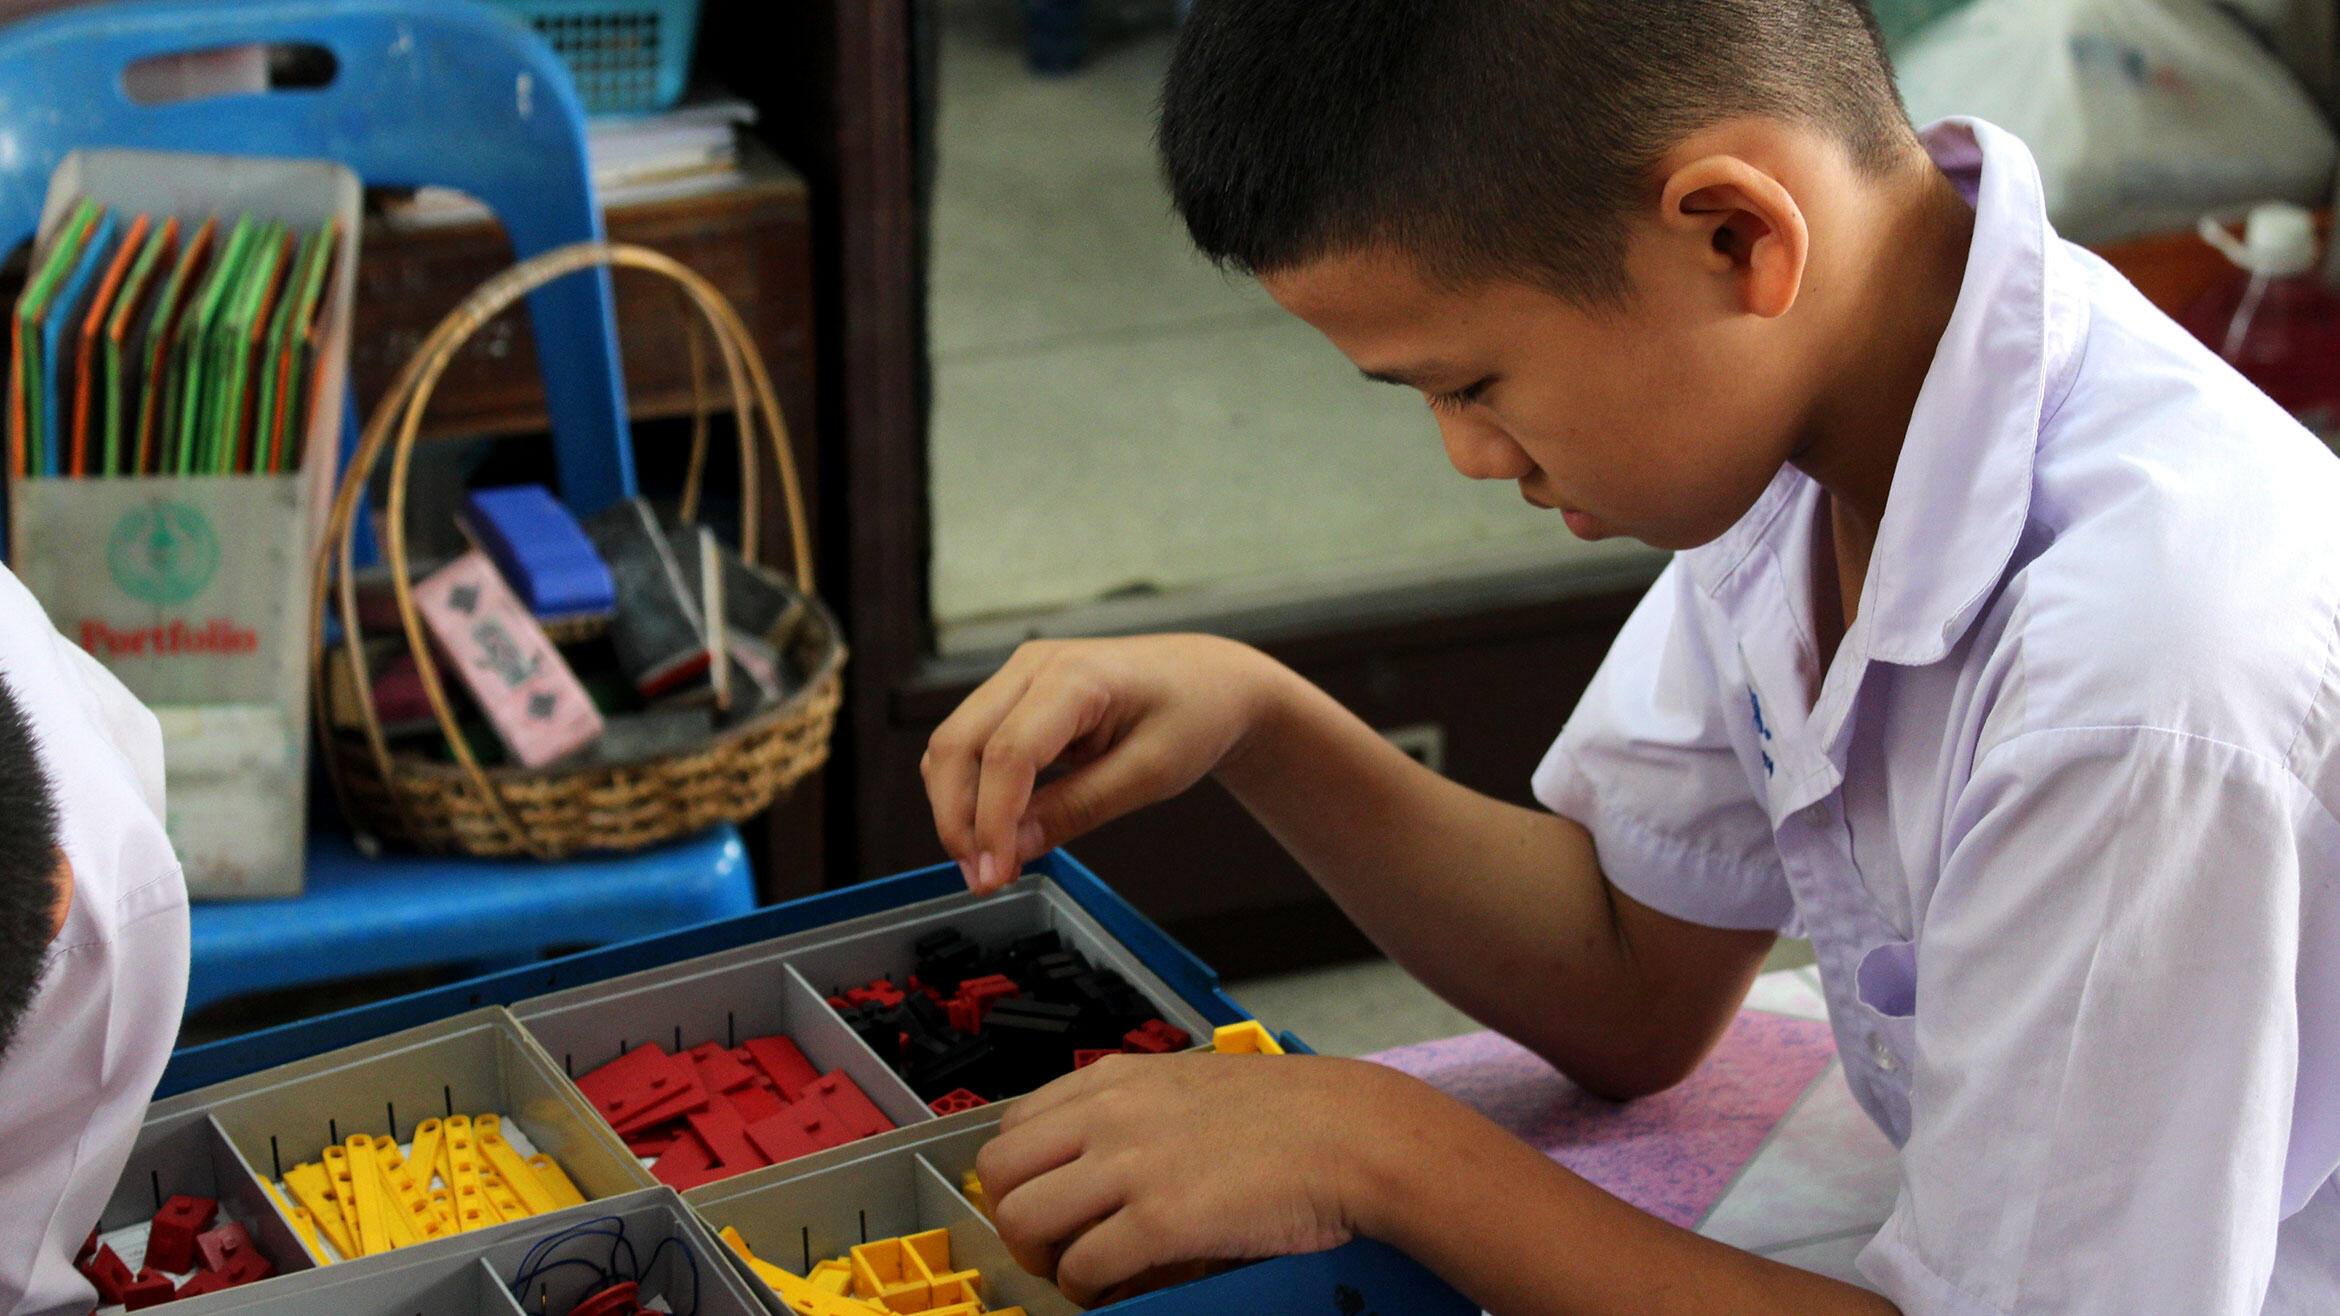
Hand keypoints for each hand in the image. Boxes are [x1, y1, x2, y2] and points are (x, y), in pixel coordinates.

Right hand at [922, 636, 1281, 892]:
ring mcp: (1020, 676)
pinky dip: (972, 790)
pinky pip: (973, 743)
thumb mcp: (1150, 774)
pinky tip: (996, 831)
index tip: (993, 875)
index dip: (992, 821)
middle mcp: (1034, 665)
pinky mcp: (1017, 695)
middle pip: (958, 744)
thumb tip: (1014, 849)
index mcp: (1076, 676)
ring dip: (958, 807)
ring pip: (954, 744)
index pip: (1008, 753)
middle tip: (982, 879)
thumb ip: (1078, 809)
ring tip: (989, 863)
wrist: (1213, 681)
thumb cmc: (1195, 715)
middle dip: (958, 818)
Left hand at [974, 1052, 1447, 1305]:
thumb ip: (1134, 1110)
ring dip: (1045, 1260)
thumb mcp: (1191, 1085)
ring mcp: (1131, 1166)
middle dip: (1015, 1220)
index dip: (1020, 1177)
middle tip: (1052, 1246)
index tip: (1042, 1202)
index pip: (1014, 1126)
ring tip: (1082, 1272)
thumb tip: (1095, 1163)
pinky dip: (1089, 1291)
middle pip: (1000, 1174)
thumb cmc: (1292, 1113)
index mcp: (1116, 1079)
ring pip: (1025, 1222)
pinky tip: (1119, 1290)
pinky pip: (1084, 1268)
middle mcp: (1110, 1114)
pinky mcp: (1161, 1221)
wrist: (1352, 1134)